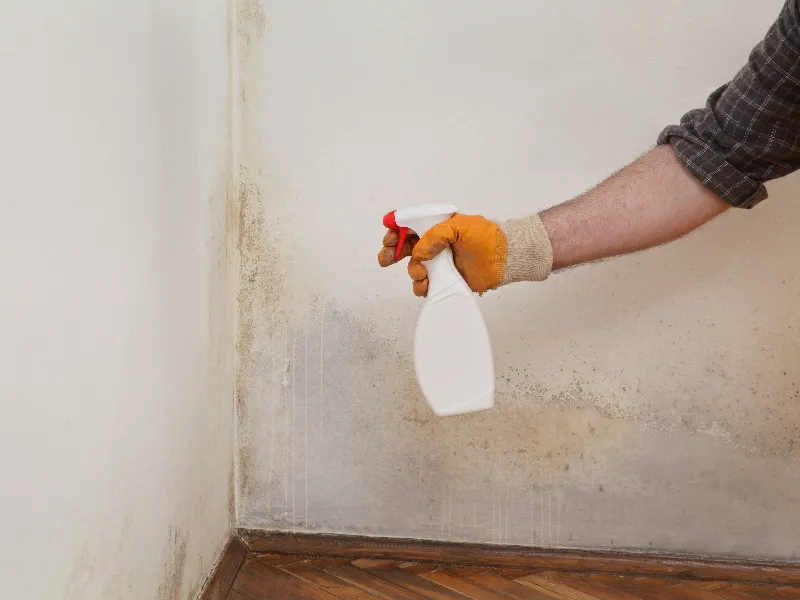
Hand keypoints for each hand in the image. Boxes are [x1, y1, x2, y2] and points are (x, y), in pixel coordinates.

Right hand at [378, 214, 506, 296]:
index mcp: (437, 227)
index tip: (388, 240)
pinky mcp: (445, 281)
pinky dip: (421, 287)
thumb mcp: (459, 226)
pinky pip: (425, 285)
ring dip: (412, 271)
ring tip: (422, 273)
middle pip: (406, 248)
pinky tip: (427, 285)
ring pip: (414, 268)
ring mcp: (440, 264)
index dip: (396, 232)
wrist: (505, 258)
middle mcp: (436, 246)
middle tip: (385, 259)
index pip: (410, 227)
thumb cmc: (487, 237)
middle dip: (392, 253)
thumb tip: (419, 253)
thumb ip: (435, 236)